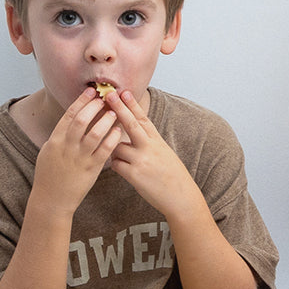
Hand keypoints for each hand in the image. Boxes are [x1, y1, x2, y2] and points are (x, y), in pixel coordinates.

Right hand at [33, 88, 123, 214]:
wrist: (52, 199)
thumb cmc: (51, 174)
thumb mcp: (50, 152)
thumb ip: (61, 136)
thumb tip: (70, 120)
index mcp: (55, 140)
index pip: (68, 116)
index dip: (80, 102)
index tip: (90, 92)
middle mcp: (66, 147)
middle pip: (81, 121)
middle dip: (93, 107)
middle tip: (105, 98)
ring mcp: (79, 158)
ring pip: (94, 134)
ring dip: (105, 121)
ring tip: (114, 112)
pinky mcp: (91, 168)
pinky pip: (104, 151)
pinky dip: (112, 139)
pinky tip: (118, 131)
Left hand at [104, 90, 201, 218]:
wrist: (181, 196)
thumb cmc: (172, 176)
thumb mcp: (164, 154)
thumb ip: (148, 144)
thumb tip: (130, 137)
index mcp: (157, 141)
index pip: (142, 119)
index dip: (132, 105)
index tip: (124, 92)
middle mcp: (149, 147)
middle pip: (130, 124)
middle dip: (118, 108)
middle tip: (108, 96)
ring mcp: (141, 160)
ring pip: (116, 147)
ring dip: (114, 151)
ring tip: (122, 159)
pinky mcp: (134, 174)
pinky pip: (115, 165)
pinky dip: (117, 166)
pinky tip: (125, 171)